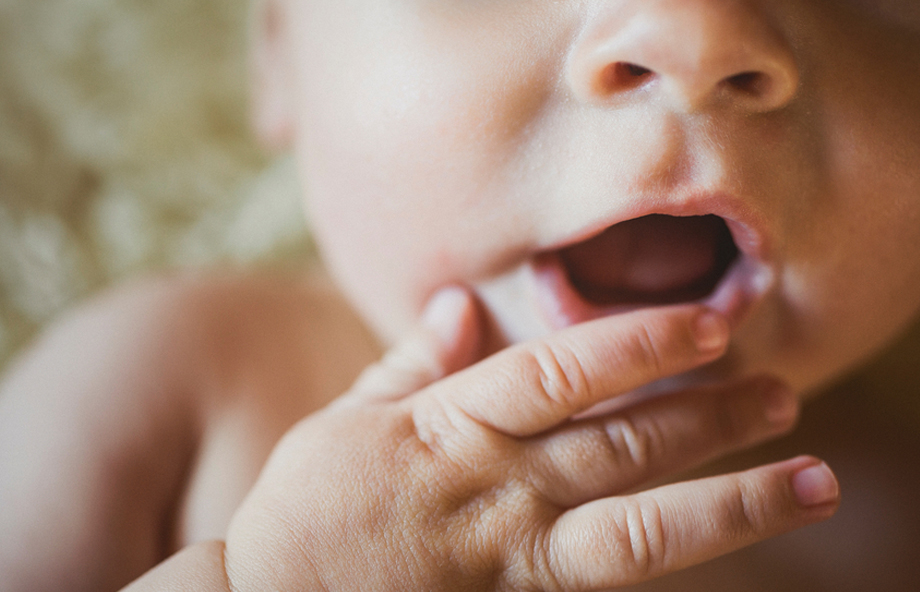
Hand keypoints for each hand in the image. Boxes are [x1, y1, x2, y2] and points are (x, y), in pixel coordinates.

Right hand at [222, 288, 837, 590]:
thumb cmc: (307, 512)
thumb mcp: (347, 422)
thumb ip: (412, 362)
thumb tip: (463, 302)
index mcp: (452, 429)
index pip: (559, 373)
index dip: (637, 345)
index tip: (706, 324)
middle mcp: (496, 491)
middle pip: (622, 447)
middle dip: (709, 416)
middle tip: (783, 390)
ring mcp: (513, 560)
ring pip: (641, 533)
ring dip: (733, 502)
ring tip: (814, 480)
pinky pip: (609, 591)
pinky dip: (673, 569)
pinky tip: (733, 547)